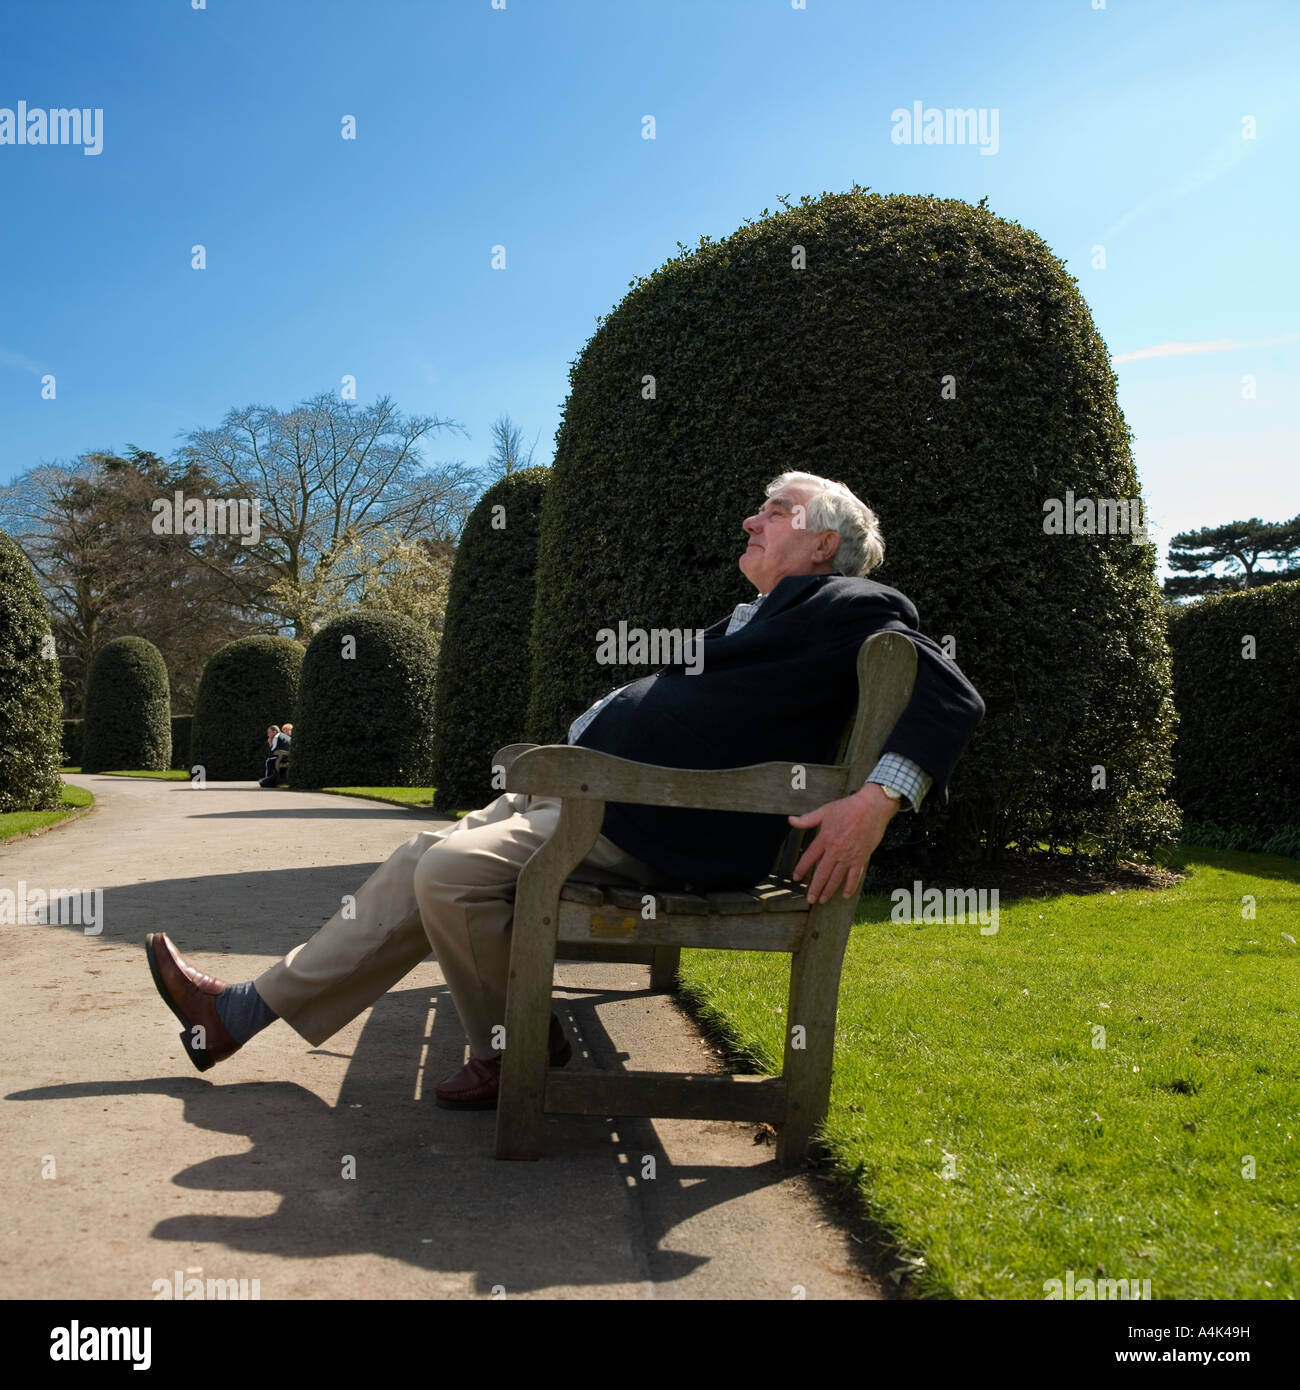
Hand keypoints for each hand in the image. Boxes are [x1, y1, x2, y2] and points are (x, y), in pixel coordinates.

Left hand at [789, 784, 897, 903]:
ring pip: (836, 878)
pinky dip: (850, 887)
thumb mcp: (824, 811)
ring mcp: (849, 856)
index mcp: (825, 838)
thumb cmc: (848, 807)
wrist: (872, 807)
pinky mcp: (861, 858)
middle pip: (822, 873)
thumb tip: (791, 820)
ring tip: (822, 900)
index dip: (801, 869)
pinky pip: (854, 876)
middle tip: (810, 899)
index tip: (796, 877)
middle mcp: (835, 850)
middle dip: (815, 888)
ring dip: (829, 890)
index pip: (809, 858)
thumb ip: (807, 819)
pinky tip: (845, 895)